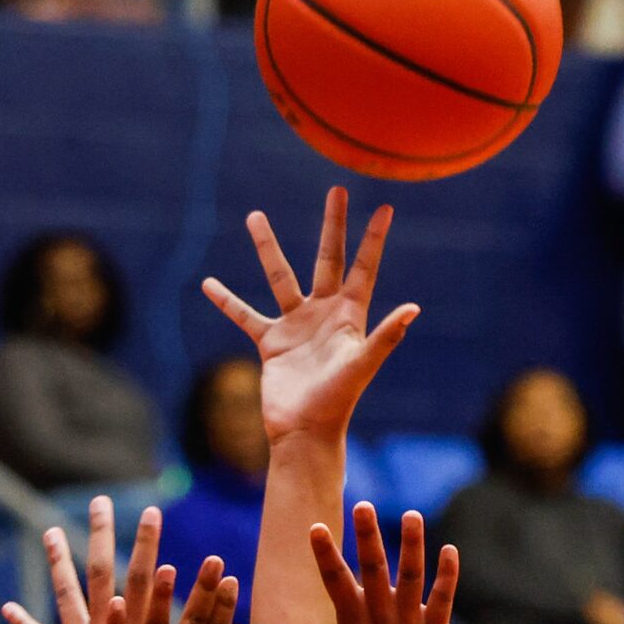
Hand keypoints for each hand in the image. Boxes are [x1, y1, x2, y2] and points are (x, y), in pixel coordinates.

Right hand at [202, 186, 419, 444]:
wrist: (305, 433)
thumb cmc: (337, 402)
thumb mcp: (362, 365)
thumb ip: (386, 336)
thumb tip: (414, 309)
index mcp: (349, 316)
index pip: (364, 268)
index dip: (374, 240)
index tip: (385, 208)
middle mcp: (323, 314)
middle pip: (328, 259)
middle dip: (332, 226)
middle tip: (337, 190)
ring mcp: (296, 326)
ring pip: (280, 277)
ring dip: (267, 248)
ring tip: (254, 216)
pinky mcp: (271, 342)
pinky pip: (245, 315)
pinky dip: (228, 301)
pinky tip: (209, 284)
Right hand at [249, 505, 456, 623]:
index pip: (334, 583)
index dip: (325, 556)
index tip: (316, 527)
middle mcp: (380, 620)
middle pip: (373, 572)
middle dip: (368, 539)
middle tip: (363, 506)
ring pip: (411, 579)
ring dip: (412, 546)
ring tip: (413, 515)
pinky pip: (442, 600)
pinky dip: (447, 576)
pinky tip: (449, 550)